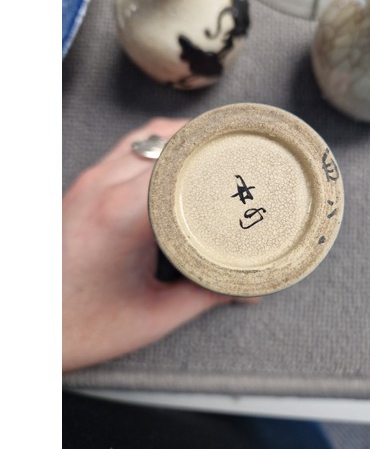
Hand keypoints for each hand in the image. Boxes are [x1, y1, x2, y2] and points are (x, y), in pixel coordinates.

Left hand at [63, 118, 252, 372]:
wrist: (26, 330)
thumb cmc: (79, 325)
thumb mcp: (154, 315)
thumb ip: (207, 295)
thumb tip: (247, 287)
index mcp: (121, 213)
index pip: (179, 158)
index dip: (216, 151)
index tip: (243, 155)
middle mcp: (101, 187)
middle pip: (164, 137)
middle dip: (205, 140)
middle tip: (235, 154)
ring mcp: (87, 182)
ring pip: (143, 137)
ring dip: (179, 138)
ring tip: (209, 153)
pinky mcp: (81, 187)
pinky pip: (125, 149)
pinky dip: (156, 148)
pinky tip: (173, 168)